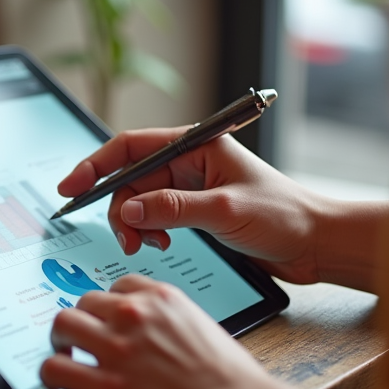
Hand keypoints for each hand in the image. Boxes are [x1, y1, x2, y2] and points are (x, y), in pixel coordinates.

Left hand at [40, 274, 271, 388]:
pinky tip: (57, 383)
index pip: (119, 286)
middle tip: (82, 340)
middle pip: (85, 301)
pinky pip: (56, 368)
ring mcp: (116, 348)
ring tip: (64, 356)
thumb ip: (175, 324)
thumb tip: (161, 335)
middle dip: (83, 320)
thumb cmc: (233, 381)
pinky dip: (50, 374)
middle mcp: (134, 315)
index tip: (108, 319)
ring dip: (60, 340)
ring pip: (63, 324)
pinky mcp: (104, 386)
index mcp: (162, 299)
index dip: (110, 305)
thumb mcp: (206, 331)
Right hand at [58, 129, 327, 283]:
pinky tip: (162, 244)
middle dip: (120, 208)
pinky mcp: (192, 209)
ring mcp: (188, 186)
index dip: (96, 164)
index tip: (71, 187)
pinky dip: (148, 231)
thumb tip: (127, 209)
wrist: (316, 242)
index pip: (131, 146)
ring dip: (134, 224)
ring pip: (138, 201)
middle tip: (128, 239)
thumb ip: (171, 208)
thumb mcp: (223, 211)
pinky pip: (153, 216)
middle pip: (129, 178)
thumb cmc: (283, 216)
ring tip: (149, 245)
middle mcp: (188, 161)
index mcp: (196, 144)